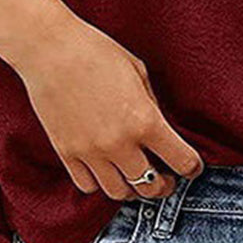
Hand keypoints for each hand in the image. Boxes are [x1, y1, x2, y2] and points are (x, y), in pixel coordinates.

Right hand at [9, 5, 204, 199]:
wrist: (50, 49)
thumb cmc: (96, 52)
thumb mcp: (138, 72)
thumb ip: (152, 105)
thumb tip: (160, 129)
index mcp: (145, 121)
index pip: (182, 161)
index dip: (192, 167)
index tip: (192, 167)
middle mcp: (120, 144)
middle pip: (151, 187)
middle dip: (165, 186)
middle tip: (167, 179)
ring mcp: (91, 152)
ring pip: (119, 193)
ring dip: (132, 189)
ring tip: (134, 176)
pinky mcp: (66, 153)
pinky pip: (87, 186)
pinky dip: (99, 183)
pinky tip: (104, 170)